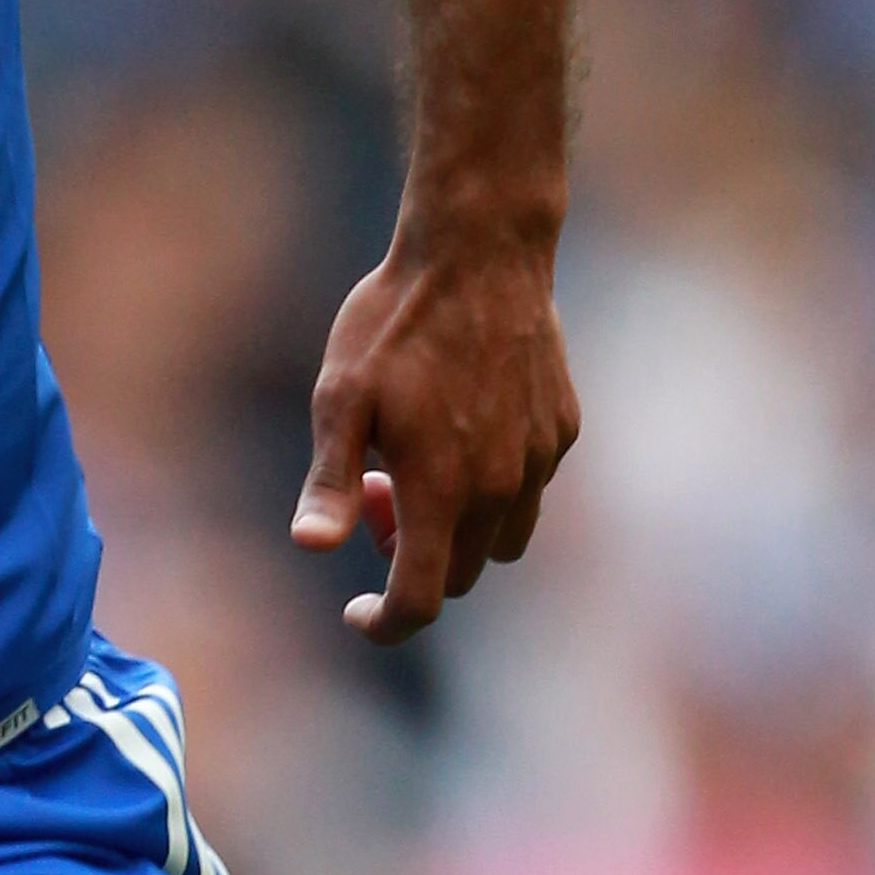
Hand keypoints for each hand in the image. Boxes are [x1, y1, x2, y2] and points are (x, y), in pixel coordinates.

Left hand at [290, 227, 577, 643]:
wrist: (480, 251)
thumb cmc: (395, 323)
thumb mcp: (339, 398)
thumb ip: (330, 481)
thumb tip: (313, 546)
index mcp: (441, 490)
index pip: (421, 600)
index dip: (385, 622)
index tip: (356, 612)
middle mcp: (501, 488)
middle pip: (459, 574)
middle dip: (411, 558)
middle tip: (374, 490)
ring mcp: (539, 461)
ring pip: (501, 541)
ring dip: (457, 530)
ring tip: (415, 464)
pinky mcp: (562, 430)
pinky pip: (529, 492)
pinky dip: (493, 489)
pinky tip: (460, 430)